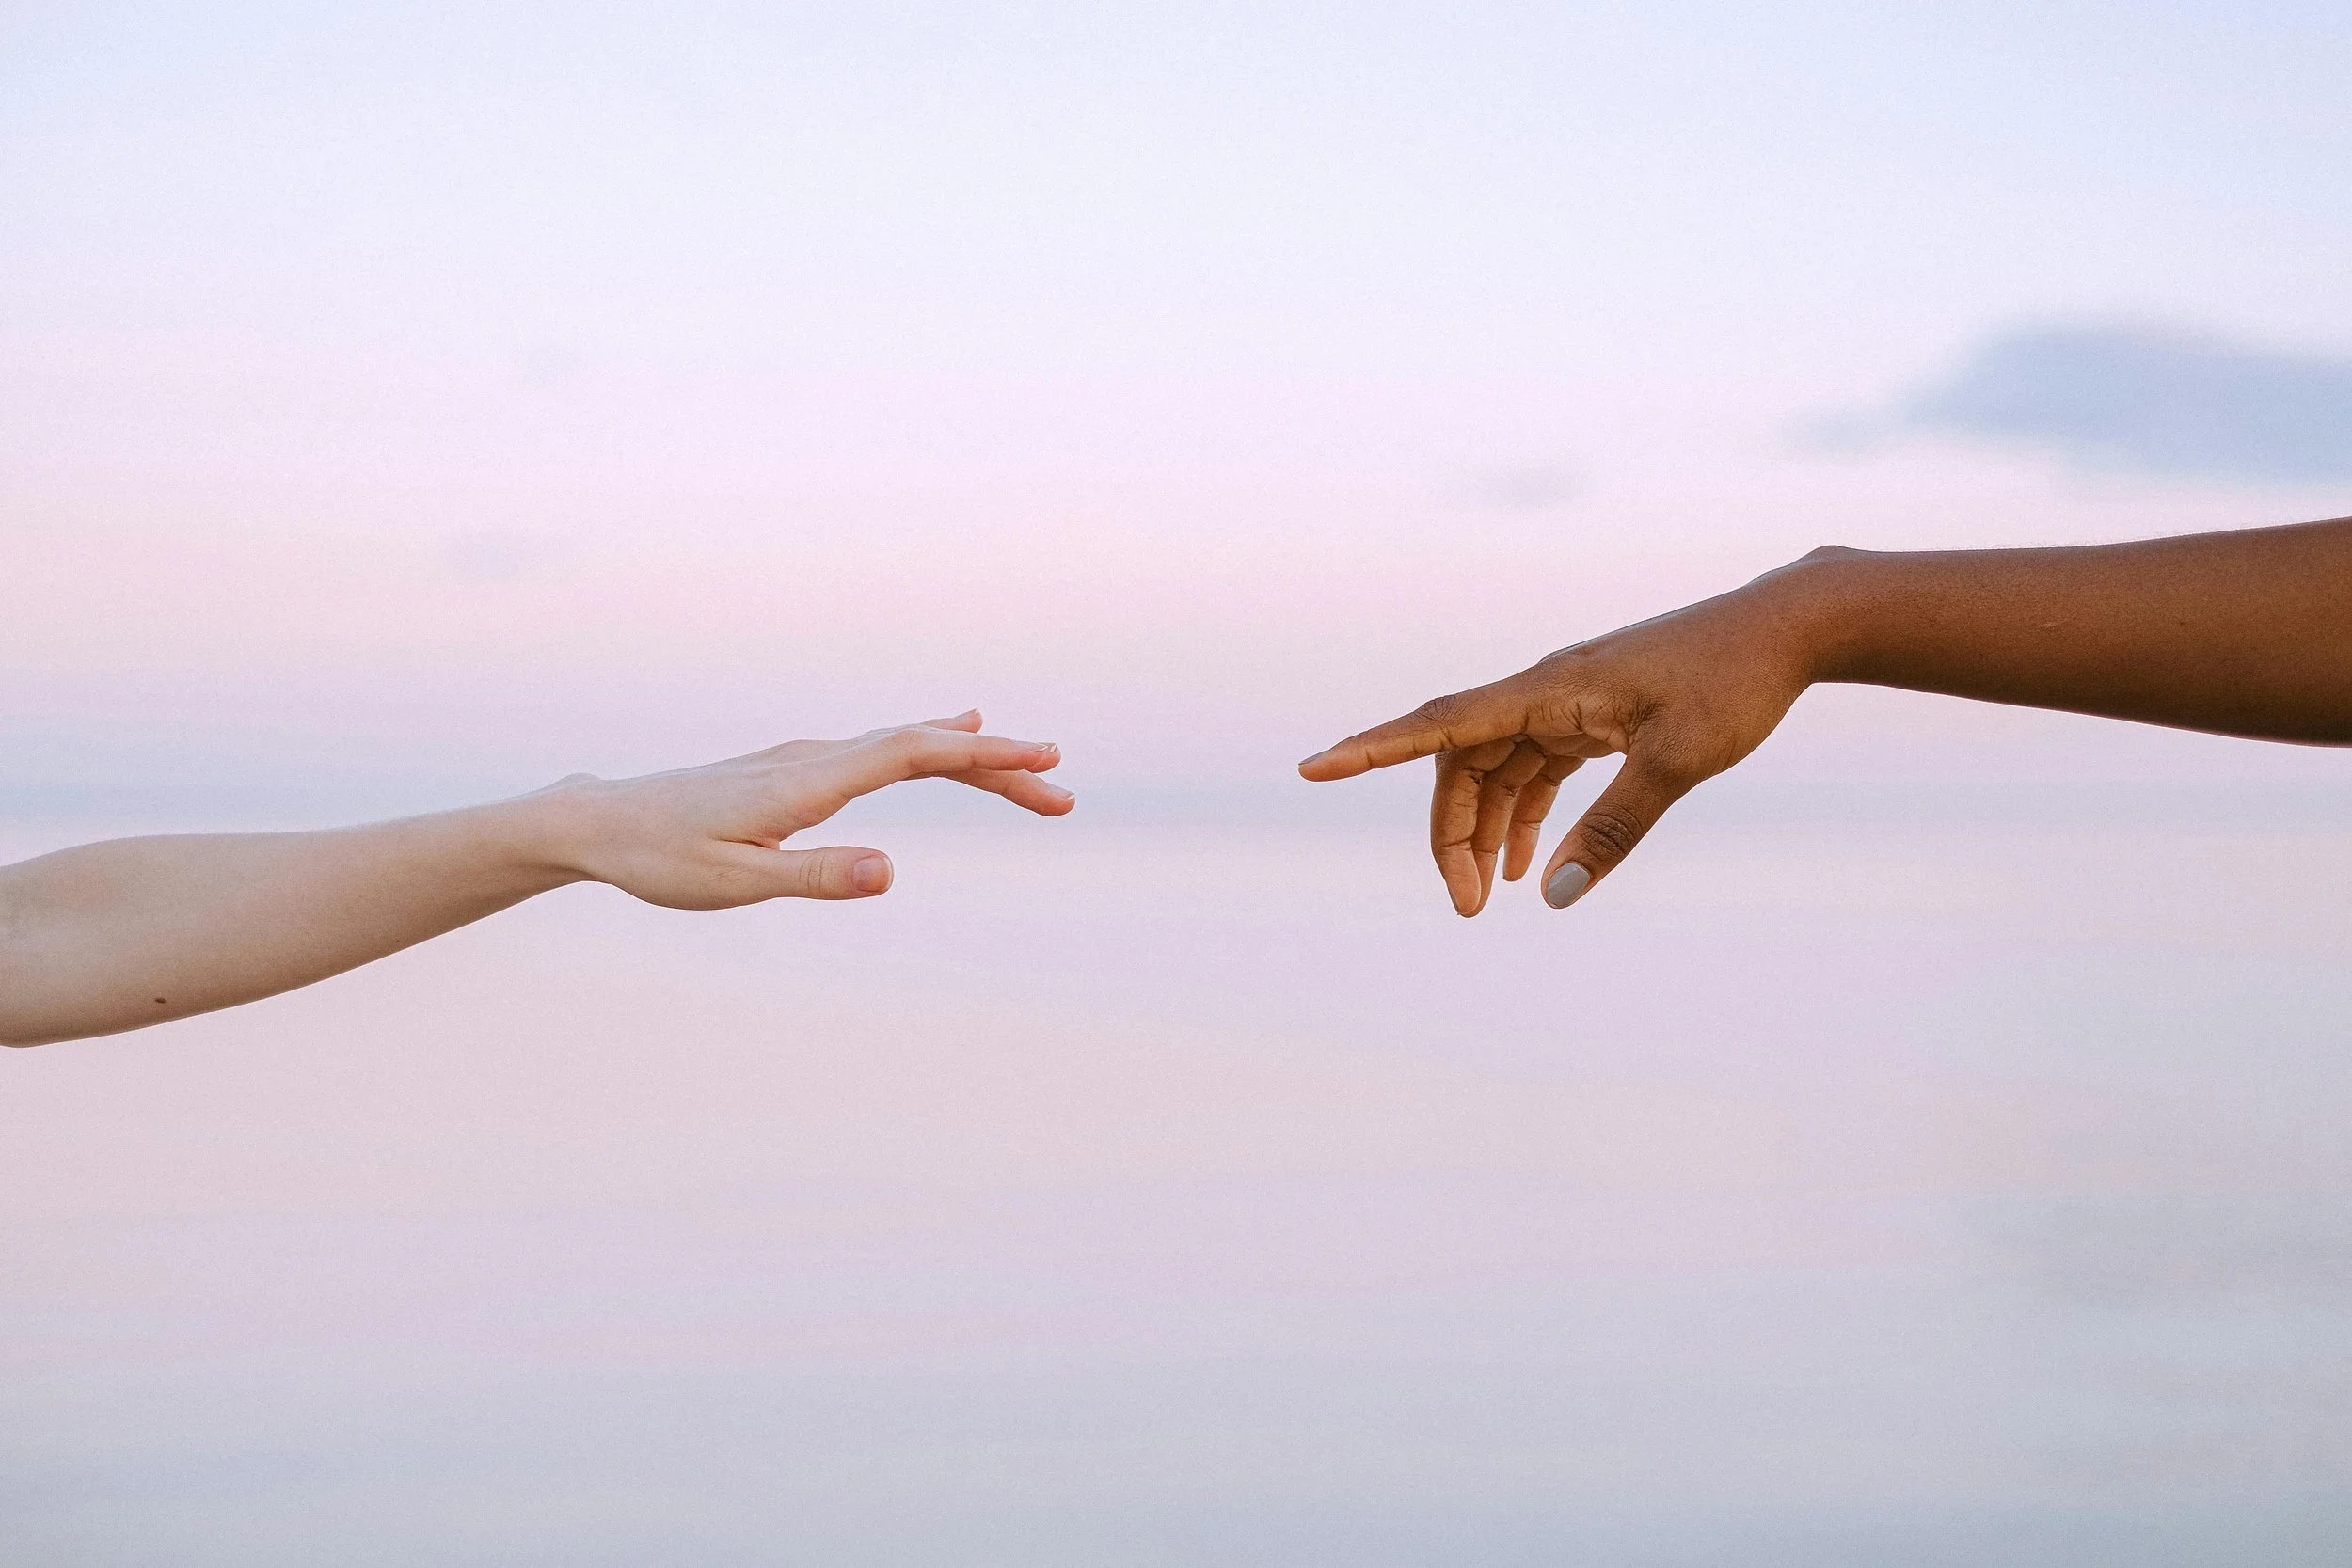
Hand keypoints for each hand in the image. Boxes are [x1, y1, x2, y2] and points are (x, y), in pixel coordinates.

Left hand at [548, 710, 1069, 908]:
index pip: (914, 754)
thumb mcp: (735, 883)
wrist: (600, 821)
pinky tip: (950, 731)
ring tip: (1031, 770)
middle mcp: (815, 758)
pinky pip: (884, 749)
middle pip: (924, 747)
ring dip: (971, 759)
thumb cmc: (662, 859)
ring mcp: (807, 758)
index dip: (984, 754)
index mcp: (809, 781)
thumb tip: (891, 871)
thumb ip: (815, 876)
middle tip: (1063, 793)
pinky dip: (932, 745)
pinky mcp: (798, 768)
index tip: (1044, 759)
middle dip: (998, 766)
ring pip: (906, 747)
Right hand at [1298, 574, 1818, 914]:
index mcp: (1548, 690)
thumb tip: (1556, 894)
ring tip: (1491, 897)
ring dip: (1486, 831)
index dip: (1372, 750)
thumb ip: (1614, 829)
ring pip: (1496, 770)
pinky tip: (1531, 863)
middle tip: (1469, 908)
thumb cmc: (1733, 682)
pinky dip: (1525, 813)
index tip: (1313, 768)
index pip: (1440, 725)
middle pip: (1463, 765)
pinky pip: (1535, 768)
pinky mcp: (1592, 715)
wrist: (1785, 628)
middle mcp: (1543, 691)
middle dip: (1452, 835)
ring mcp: (1566, 702)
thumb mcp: (1678, 762)